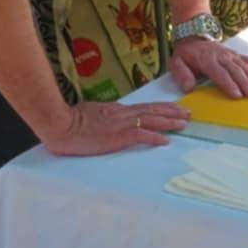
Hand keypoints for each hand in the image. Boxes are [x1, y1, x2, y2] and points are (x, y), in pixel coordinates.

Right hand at [41, 100, 190, 156]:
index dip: (161, 108)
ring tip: (184, 123)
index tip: (174, 108)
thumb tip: (104, 121)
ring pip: (151, 119)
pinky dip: (155, 137)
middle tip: (188, 113)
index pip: (143, 107)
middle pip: (152, 110)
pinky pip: (141, 135)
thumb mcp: (88, 115)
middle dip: (172, 112)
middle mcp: (121, 114)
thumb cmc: (67, 122)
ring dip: (169, 122)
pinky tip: (166, 140)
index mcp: (115, 110)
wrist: (59, 124)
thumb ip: (100, 117)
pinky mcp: (117, 136)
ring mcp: (120, 124)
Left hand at [170, 34, 247, 98]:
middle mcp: (221, 56)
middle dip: (245, 83)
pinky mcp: (237, 55)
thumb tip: (189, 88)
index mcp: (207, 59)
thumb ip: (182, 74)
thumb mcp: (176, 62)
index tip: (237, 95)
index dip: (228, 84)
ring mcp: (231, 55)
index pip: (219, 73)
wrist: (194, 36)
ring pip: (244, 66)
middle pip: (235, 70)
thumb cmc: (185, 54)